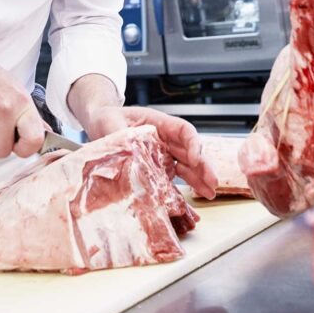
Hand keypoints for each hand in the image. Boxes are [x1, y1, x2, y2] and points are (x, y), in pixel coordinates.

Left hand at [86, 106, 216, 199]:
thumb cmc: (109, 119)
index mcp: (160, 123)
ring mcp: (163, 152)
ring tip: (210, 192)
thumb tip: (129, 154)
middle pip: (190, 150)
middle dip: (203, 166)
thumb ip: (122, 137)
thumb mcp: (113, 124)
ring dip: (199, 177)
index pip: (184, 131)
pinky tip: (195, 193)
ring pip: (186, 164)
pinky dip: (185, 183)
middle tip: (213, 182)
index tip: (195, 158)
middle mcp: (166, 138)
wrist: (101, 123)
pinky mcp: (157, 165)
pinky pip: (174, 174)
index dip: (193, 144)